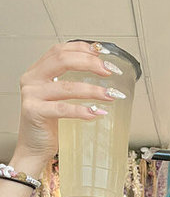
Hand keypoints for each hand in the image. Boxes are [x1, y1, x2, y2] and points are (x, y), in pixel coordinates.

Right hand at [14, 41, 116, 164]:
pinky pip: (63, 109)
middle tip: (109, 71)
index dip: (83, 49)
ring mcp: (31, 94)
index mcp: (38, 71)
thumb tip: (102, 70)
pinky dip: (82, 110)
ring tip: (110, 95)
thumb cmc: (49, 123)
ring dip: (92, 89)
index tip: (104, 54)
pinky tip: (96, 112)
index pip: (60, 50)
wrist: (34, 148)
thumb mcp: (59, 97)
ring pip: (66, 86)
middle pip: (62, 60)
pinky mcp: (34, 111)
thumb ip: (71, 82)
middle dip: (89, 63)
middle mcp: (32, 79)